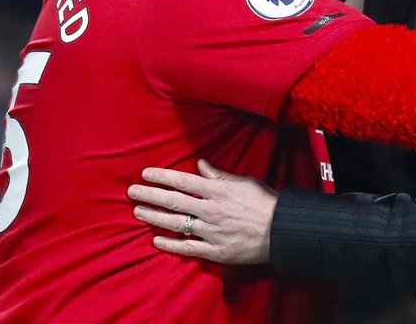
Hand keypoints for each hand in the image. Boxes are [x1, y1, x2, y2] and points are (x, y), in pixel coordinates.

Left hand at [128, 159, 277, 263]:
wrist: (282, 230)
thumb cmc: (265, 203)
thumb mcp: (244, 182)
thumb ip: (219, 175)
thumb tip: (200, 164)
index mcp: (217, 190)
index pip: (183, 181)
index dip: (162, 176)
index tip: (146, 173)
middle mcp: (210, 210)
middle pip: (173, 201)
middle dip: (150, 195)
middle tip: (132, 192)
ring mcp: (211, 231)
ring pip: (176, 223)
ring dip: (154, 217)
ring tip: (138, 212)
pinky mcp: (215, 250)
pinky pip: (188, 248)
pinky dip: (171, 244)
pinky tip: (156, 240)